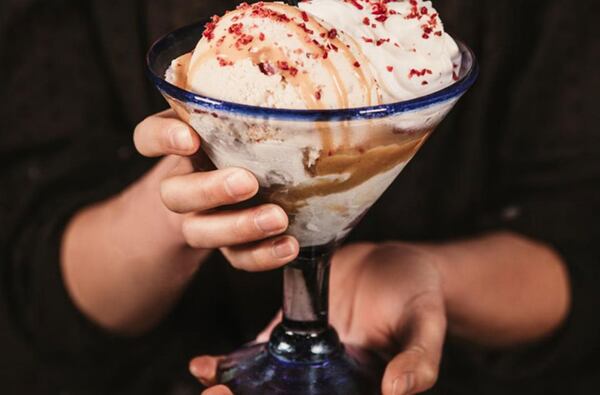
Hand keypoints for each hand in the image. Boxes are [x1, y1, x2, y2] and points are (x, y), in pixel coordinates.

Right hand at [133, 110, 299, 270]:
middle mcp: (184, 184)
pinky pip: (236, 259)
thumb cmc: (242, 144)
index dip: (161, 139)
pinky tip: (290, 245)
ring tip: (278, 218)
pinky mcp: (227, 248)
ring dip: (239, 227)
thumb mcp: (239, 122)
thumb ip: (247, 107)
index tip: (189, 138)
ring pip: (202, 231)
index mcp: (183, 146)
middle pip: (175, 194)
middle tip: (247, 182)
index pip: (149, 137)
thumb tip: (292, 76)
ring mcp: (203, 220)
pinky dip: (261, 255)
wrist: (236, 197)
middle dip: (209, 190)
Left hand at [190, 242, 445, 394]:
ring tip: (208, 383)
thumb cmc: (419, 296)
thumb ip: (417, 359)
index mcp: (357, 387)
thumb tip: (398, 391)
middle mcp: (326, 381)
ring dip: (233, 392)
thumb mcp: (425, 324)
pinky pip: (257, 355)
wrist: (396, 261)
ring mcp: (304, 359)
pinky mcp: (290, 331)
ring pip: (264, 388)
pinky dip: (232, 364)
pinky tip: (205, 364)